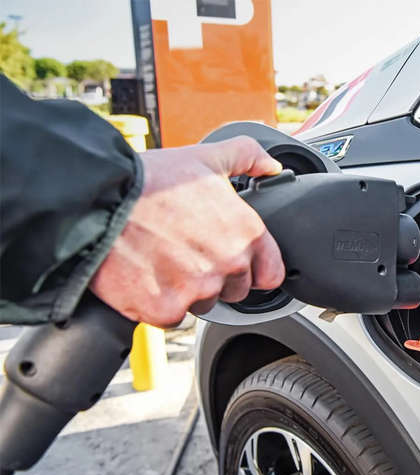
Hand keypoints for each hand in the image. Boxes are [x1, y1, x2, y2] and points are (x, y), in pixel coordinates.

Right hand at [90, 136, 284, 326]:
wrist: (95, 199)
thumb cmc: (148, 180)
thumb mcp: (206, 157)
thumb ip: (247, 157)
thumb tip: (271, 166)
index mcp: (246, 232)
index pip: (270, 274)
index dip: (252, 269)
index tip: (233, 262)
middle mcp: (228, 263)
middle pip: (234, 291)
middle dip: (214, 277)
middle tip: (184, 252)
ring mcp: (198, 289)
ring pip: (202, 304)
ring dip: (185, 290)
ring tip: (160, 260)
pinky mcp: (166, 309)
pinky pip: (171, 316)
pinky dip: (158, 303)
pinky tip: (144, 276)